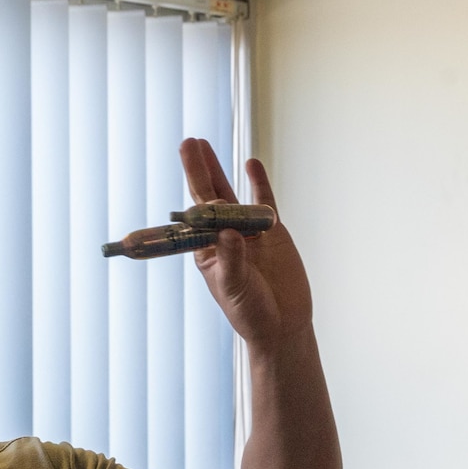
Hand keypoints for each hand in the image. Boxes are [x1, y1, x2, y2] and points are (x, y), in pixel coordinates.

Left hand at [180, 139, 313, 351]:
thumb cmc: (252, 314)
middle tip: (188, 142)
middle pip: (208, 197)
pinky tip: (251, 163)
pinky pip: (264, 202)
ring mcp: (248, 232)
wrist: (284, 325)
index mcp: (207, 251)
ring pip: (231, 195)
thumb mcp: (237, 289)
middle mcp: (224, 237)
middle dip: (198, 170)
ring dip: (219, 170)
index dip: (189, 192)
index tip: (183, 178)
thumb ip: (232, 261)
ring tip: (204, 145)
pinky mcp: (272, 232)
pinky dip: (259, 183)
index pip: (194, 216)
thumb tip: (228, 232)